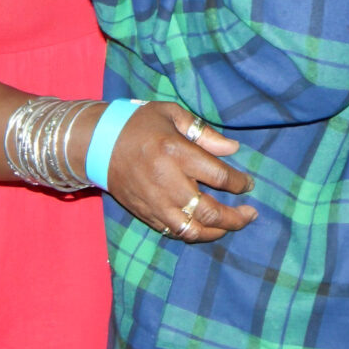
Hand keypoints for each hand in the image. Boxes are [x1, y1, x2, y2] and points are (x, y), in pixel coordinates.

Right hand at [104, 100, 255, 243]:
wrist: (98, 144)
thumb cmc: (139, 124)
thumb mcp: (172, 114)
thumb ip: (204, 132)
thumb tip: (233, 148)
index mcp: (177, 153)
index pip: (219, 176)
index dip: (240, 183)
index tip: (248, 184)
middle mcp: (168, 182)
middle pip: (209, 210)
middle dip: (235, 217)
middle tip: (250, 214)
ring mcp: (155, 203)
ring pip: (192, 230)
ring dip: (217, 232)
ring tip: (231, 226)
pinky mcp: (145, 214)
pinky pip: (174, 232)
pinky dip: (193, 234)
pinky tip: (206, 228)